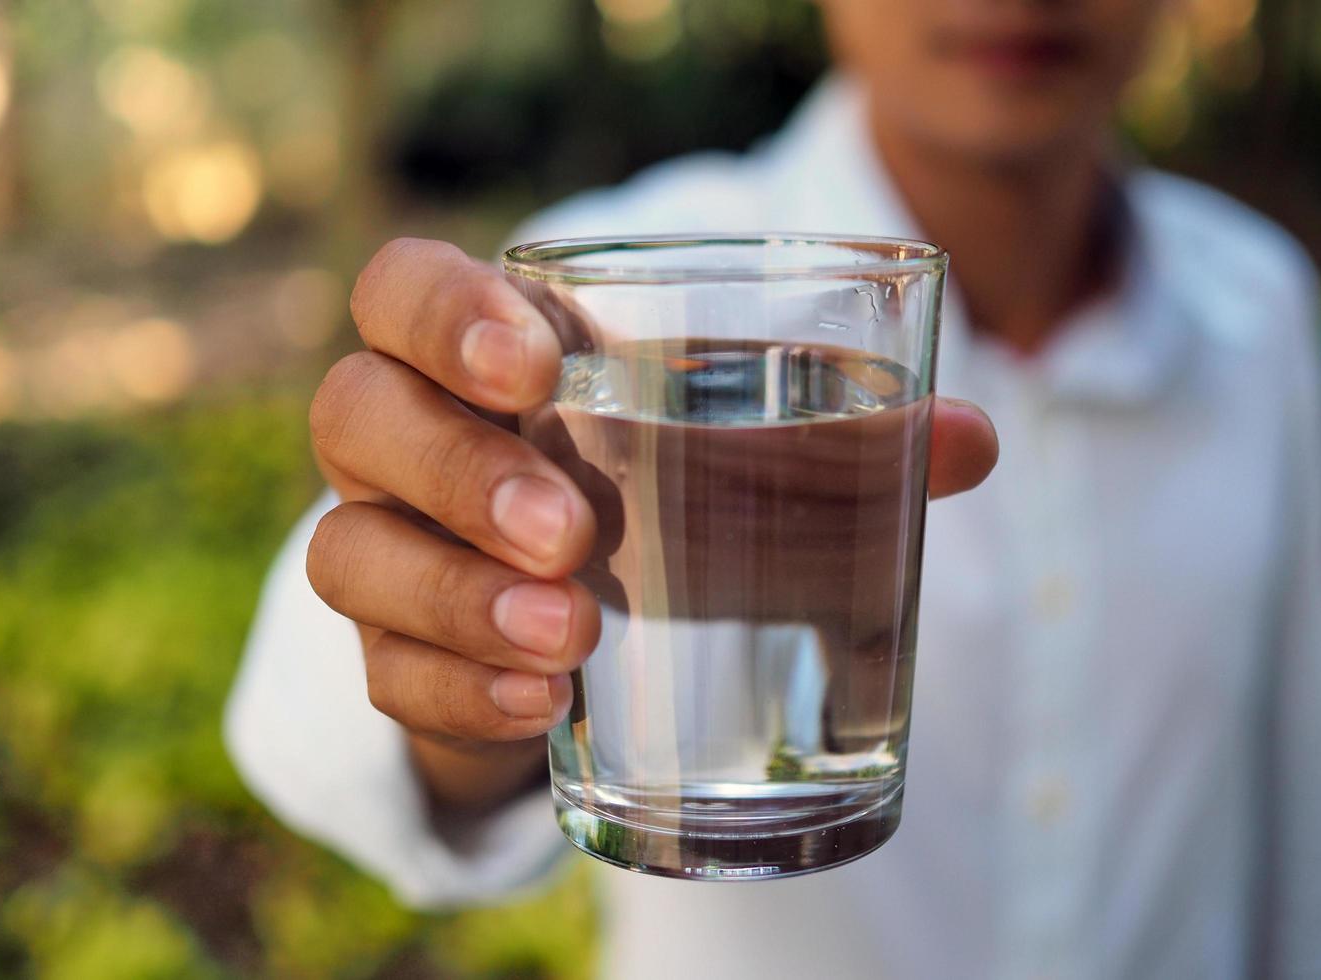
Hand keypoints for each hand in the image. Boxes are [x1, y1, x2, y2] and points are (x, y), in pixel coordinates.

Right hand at [305, 238, 998, 810]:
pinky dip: (457, 691)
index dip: (442, 314)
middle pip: (356, 416)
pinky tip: (541, 707)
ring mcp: (385, 551)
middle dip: (458, 470)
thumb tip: (973, 442)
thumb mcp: (742, 458)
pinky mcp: (395, 658)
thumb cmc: (665, 500)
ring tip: (573, 635)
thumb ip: (844, 438)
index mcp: (479, 356)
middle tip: (574, 530)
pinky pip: (382, 673)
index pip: (402, 290)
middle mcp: (404, 441)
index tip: (534, 366)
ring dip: (453, 595)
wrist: (588, 628)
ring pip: (346, 554)